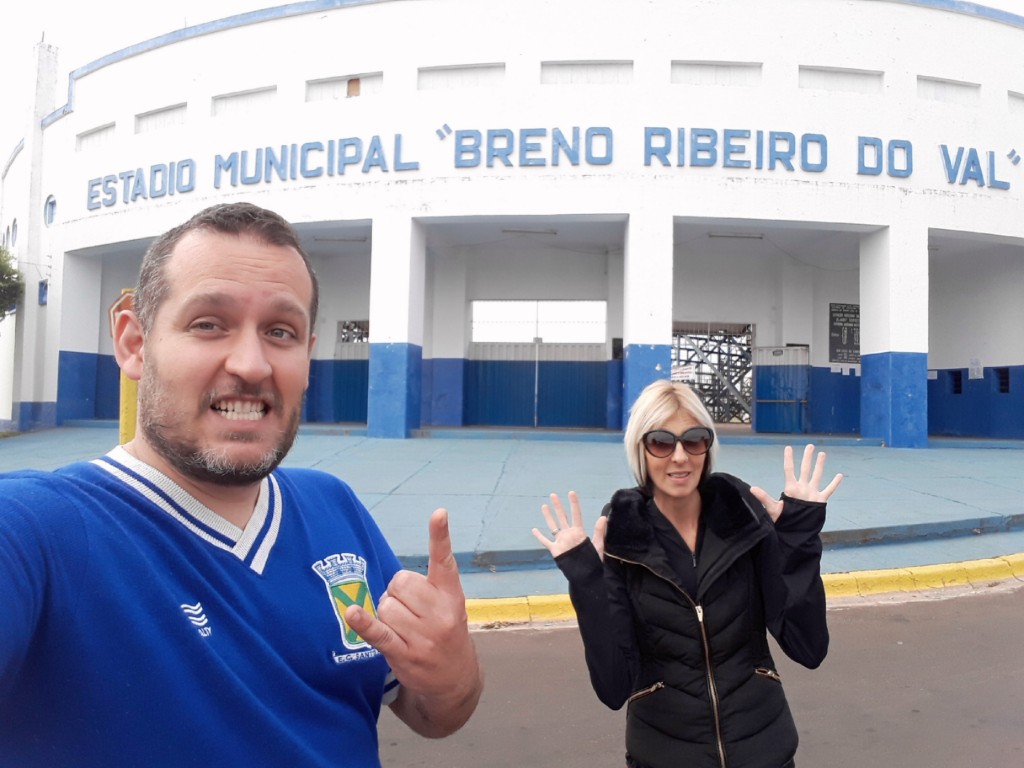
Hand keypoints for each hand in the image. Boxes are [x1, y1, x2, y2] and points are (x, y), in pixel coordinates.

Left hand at [344, 509, 481, 736]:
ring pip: (386, 605)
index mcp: (451, 595)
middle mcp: (440, 613)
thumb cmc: (445, 633)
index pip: (444, 560)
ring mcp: (423, 635)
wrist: (455, 679)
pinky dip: (363, 623)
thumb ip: (427, 589)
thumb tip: (394, 584)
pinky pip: (379, 632)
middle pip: (400, 582)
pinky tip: (352, 613)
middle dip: (396, 592)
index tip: (439, 513)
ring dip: (386, 614)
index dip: (440, 536)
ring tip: (402, 628)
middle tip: (408, 610)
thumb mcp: (448, 607)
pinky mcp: (404, 653)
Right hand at [531, 491, 607, 559]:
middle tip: (553, 495)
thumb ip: (599, 532)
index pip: (576, 515)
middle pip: (562, 517)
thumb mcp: (598, 545)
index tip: (571, 493)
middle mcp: (568, 534)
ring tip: (544, 506)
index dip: (574, 504)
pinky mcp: (555, 550)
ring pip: (553, 526)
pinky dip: (539, 536)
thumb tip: (603, 517)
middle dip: (558, 506)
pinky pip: (546, 541)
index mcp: (579, 532)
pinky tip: (534, 530)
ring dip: (548, 516)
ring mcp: (561, 541)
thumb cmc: (593, 561)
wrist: (585, 576)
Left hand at [750, 444, 843, 522]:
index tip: (788, 448)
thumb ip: (764, 498)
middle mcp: (802, 488)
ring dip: (820, 465)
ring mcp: (811, 493)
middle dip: (807, 457)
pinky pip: (829, 490)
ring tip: (822, 454)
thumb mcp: (773, 508)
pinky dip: (834, 483)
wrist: (795, 531)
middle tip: (810, 446)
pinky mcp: (819, 501)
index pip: (789, 470)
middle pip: (805, 469)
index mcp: (791, 489)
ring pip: (817, 476)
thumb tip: (752, 489)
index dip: (789, 459)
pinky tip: (839, 475)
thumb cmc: (782, 520)